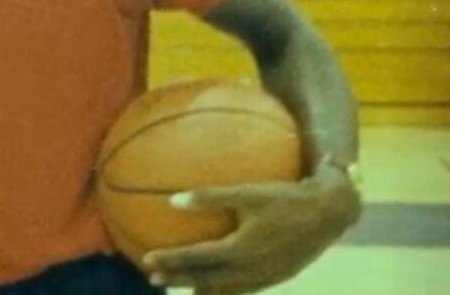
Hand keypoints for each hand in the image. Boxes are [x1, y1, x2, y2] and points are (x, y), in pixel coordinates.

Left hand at [143, 166, 360, 293]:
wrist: (330, 213)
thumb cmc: (285, 197)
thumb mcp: (247, 192)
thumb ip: (210, 197)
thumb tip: (173, 200)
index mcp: (242, 249)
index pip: (198, 258)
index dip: (172, 260)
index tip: (148, 260)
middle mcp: (252, 268)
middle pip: (207, 280)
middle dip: (179, 280)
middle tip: (153, 279)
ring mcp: (266, 276)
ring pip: (225, 289)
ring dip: (200, 289)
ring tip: (179, 288)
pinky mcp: (277, 276)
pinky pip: (244, 288)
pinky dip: (224, 290)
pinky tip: (213, 285)